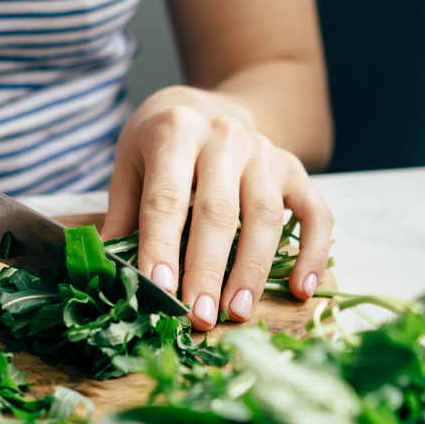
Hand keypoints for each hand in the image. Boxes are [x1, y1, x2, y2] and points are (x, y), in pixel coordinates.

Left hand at [101, 87, 332, 330]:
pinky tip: (301, 289)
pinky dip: (312, 253)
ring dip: (252, 270)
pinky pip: (315, 213)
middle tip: (199, 316)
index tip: (159, 289)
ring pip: (265, 216)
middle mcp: (224, 137)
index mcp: (176, 131)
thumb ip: (123, 213)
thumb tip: (109, 269)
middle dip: (207, 269)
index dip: (162, 246)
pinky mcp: (295, 170)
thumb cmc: (162, 143)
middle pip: (218, 211)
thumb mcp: (130, 163)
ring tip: (237, 312)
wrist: (209, 107)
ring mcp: (265, 152)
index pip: (167, 197)